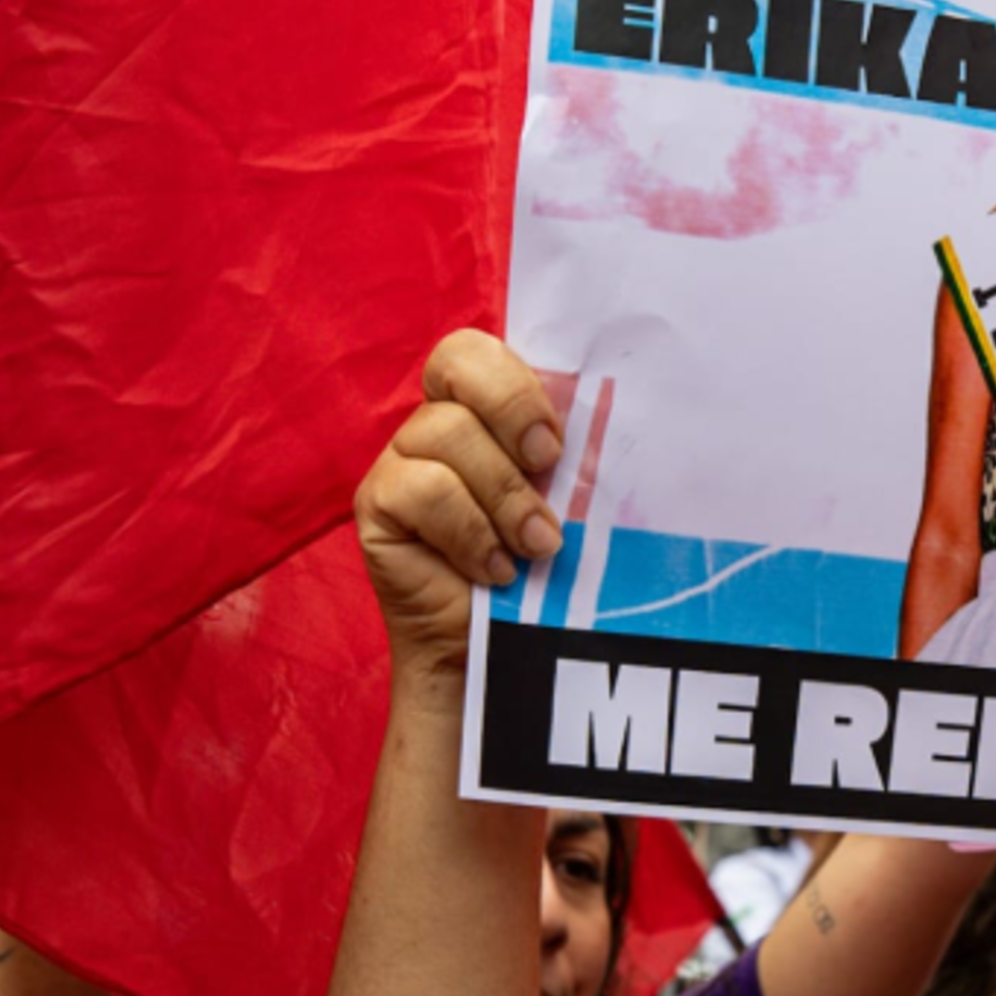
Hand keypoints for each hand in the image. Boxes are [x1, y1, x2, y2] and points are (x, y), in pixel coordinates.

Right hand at [352, 330, 565, 698]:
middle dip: (514, 413)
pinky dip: (469, 531)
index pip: (477, 349)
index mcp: (484, 408)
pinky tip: (493, 569)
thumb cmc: (547, 564)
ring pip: (445, 433)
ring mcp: (400, 461)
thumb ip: (575, 451)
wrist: (504, 646)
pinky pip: (421, 489)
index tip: (557, 442)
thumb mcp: (570, 495)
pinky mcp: (375, 506)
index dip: (515, 381)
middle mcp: (436, 423)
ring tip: (535, 547)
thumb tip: (619, 420)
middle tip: (549, 467)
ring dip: (503, 496)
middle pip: (456, 368)